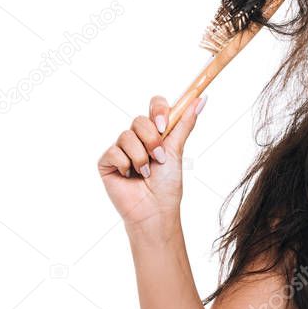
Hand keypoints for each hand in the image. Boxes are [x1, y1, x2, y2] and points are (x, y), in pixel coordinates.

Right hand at [96, 94, 205, 231]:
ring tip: (146, 173)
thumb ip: (184, 124)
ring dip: (141, 157)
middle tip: (159, 158)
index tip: (164, 125)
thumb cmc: (167, 184)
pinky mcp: (106, 162)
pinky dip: (126, 165)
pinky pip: (114, 151)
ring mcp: (120, 149)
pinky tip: (130, 177)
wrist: (155, 209)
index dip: (158, 110)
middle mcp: (137, 138)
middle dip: (152, 140)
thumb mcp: (177, 150)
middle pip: (139, 120)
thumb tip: (201, 100)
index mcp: (155, 133)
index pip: (155, 105)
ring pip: (126, 135)